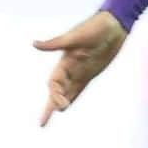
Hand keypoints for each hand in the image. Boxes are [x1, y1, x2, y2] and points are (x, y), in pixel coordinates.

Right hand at [33, 11, 127, 126]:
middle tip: (44, 121)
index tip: (60, 105)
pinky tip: (67, 105)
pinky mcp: (91, 72)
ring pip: (66, 91)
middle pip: (57, 90)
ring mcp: (80, 71)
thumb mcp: (75, 37)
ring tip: (50, 116)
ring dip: (60, 102)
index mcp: (65, 61)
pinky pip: (79, 88)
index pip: (54, 82)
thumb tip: (34, 44)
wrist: (114, 25)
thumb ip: (55, 44)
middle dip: (52, 104)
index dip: (54, 94)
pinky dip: (72, 96)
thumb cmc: (94, 27)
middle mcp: (70, 68)